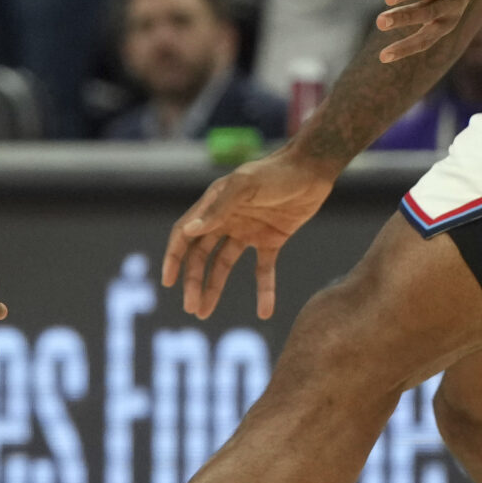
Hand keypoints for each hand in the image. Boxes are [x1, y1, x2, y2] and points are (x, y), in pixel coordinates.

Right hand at [161, 149, 335, 320]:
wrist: (313, 170)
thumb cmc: (276, 173)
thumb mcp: (245, 186)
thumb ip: (218, 208)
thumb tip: (189, 231)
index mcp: (213, 206)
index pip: (185, 235)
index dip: (174, 258)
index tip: (168, 282)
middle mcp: (226, 220)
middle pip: (201, 256)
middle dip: (194, 282)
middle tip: (192, 308)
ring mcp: (248, 232)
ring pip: (224, 266)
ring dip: (214, 288)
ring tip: (205, 312)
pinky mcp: (271, 240)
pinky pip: (263, 270)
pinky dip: (264, 291)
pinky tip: (264, 311)